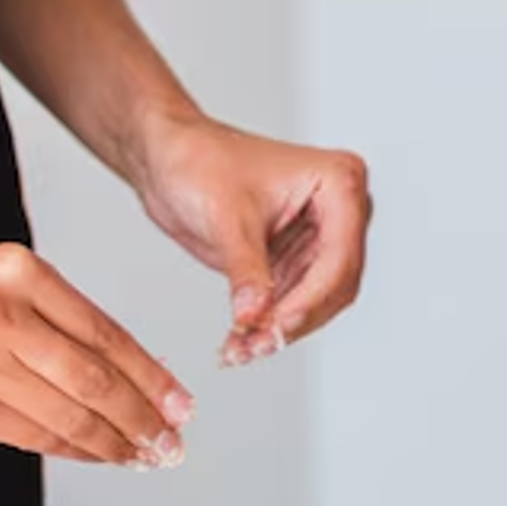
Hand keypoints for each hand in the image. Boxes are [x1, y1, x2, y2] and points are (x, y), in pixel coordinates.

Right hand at [0, 242, 193, 465]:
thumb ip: (53, 318)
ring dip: (115, 443)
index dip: (151, 378)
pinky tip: (96, 455)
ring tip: (144, 456)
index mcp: (20, 273)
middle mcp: (4, 315)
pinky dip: (73, 449)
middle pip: (98, 381)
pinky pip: (34, 436)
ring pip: (71, 415)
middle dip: (144, 420)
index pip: (107, 335)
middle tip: (171, 443)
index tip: (180, 405)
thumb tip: (123, 371)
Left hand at [132, 115, 371, 365]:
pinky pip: (292, 304)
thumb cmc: (199, 157)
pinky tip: (242, 341)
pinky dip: (268, 325)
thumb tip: (255, 315)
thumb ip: (246, 270)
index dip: (310, 298)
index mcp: (338, 184)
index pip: (339, 257)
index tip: (279, 324)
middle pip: (334, 287)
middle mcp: (337, 212)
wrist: (167, 157)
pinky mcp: (295, 260)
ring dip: (282, 330)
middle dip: (295, 320)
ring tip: (244, 348)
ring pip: (317, 303)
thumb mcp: (227, 216)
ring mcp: (318, 238)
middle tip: (260, 343)